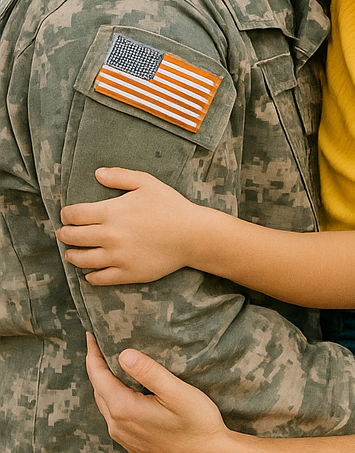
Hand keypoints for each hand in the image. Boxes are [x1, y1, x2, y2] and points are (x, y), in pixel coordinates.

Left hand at [58, 169, 202, 283]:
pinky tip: (90, 272)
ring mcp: (118, 256)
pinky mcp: (127, 273)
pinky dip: (90, 276)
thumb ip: (120, 176)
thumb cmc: (171, 206)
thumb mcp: (147, 183)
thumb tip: (97, 173)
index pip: (74, 214)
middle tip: (64, 233)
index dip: (66, 214)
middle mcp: (110, 235)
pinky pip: (99, 278)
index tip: (67, 215)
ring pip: (81, 260)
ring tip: (71, 253)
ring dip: (71, 255)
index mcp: (112, 212)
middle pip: (72, 237)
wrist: (193, 235)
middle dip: (64, 234)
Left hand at [85, 332, 235, 452]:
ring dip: (104, 383)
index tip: (90, 335)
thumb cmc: (197, 423)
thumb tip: (124, 354)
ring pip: (105, 404)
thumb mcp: (176, 392)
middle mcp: (118, 426)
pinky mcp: (133, 444)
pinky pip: (114, 417)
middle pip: (98, 390)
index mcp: (124, 409)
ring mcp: (124, 438)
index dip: (93, 354)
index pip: (98, 376)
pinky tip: (125, 391)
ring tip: (109, 364)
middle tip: (99, 344)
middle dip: (97, 367)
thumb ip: (149, 372)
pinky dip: (113, 399)